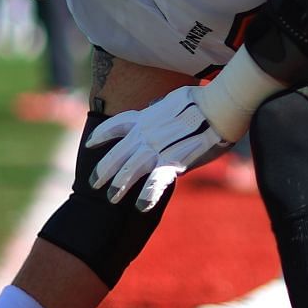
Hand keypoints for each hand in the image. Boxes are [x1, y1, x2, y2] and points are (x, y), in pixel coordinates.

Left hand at [87, 86, 232, 208]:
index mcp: (146, 118)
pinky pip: (153, 183)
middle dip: (103, 170)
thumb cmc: (204, 100)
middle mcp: (145, 134)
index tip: (90, 144)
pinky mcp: (171, 162)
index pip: (116, 126)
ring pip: (128, 171)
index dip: (101, 136)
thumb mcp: (174, 100)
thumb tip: (160, 110)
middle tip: (94, 184)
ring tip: (112, 198)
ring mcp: (155, 148)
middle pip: (116, 154)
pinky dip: (146, 196)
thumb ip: (163, 111)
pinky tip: (140, 207)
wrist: (218, 106)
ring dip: (118, 186)